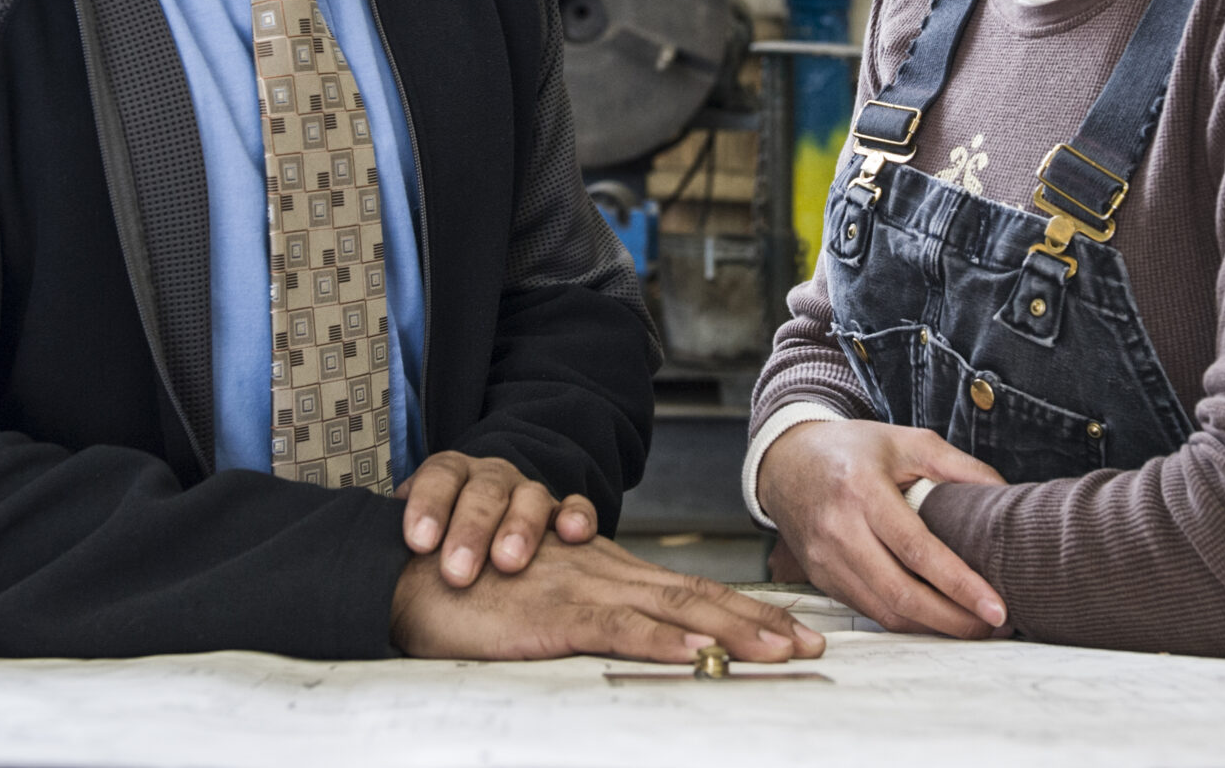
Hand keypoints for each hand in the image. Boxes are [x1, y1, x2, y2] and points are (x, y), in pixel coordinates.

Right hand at [390, 533, 828, 663]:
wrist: (411, 576)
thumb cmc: (475, 594)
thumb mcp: (546, 605)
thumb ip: (592, 619)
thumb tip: (643, 645)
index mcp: (607, 573)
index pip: (690, 591)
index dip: (745, 610)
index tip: (793, 632)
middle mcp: (606, 574)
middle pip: (698, 596)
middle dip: (760, 621)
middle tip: (812, 643)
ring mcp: (583, 590)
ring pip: (674, 609)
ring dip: (731, 630)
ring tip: (780, 650)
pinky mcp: (554, 614)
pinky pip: (618, 628)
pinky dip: (662, 639)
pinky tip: (696, 652)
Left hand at [395, 451, 596, 584]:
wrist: (480, 525)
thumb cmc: (440, 543)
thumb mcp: (416, 537)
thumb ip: (399, 549)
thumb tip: (360, 573)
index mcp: (449, 475)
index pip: (438, 477)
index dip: (428, 506)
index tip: (418, 543)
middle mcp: (489, 478)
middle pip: (483, 490)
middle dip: (470, 529)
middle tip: (458, 571)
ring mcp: (527, 493)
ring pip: (529, 497)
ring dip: (519, 528)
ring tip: (508, 563)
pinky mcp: (561, 512)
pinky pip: (575, 507)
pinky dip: (576, 517)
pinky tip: (572, 536)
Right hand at [759, 419, 1008, 637]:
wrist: (786, 460)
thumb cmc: (850, 449)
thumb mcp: (906, 440)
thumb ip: (957, 466)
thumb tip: (1003, 494)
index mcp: (861, 489)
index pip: (916, 549)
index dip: (959, 584)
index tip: (995, 606)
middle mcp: (838, 529)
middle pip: (900, 593)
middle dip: (954, 619)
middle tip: (994, 625)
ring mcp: (825, 560)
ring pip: (884, 611)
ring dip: (933, 627)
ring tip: (974, 626)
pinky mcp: (821, 578)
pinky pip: (869, 610)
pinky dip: (906, 620)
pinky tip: (935, 617)